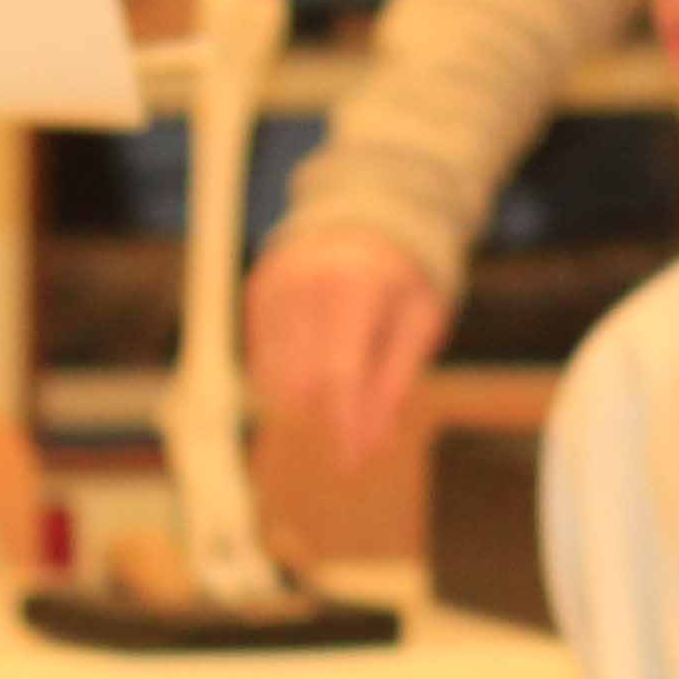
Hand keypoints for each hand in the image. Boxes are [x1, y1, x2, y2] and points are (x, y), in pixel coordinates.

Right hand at [244, 223, 451, 463]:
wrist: (366, 216)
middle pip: (305, 380)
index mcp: (354, 288)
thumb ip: (394, 382)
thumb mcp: (419, 324)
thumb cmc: (401, 279)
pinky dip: (290, 377)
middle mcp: (306, 284)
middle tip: (359, 429)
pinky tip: (317, 361)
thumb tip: (372, 443)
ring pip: (278, 375)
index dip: (345, 422)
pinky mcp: (259, 294)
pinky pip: (265, 358)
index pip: (340, 374)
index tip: (353, 461)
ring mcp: (276, 287)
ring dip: (308, 399)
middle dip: (331, 413)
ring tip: (344, 382)